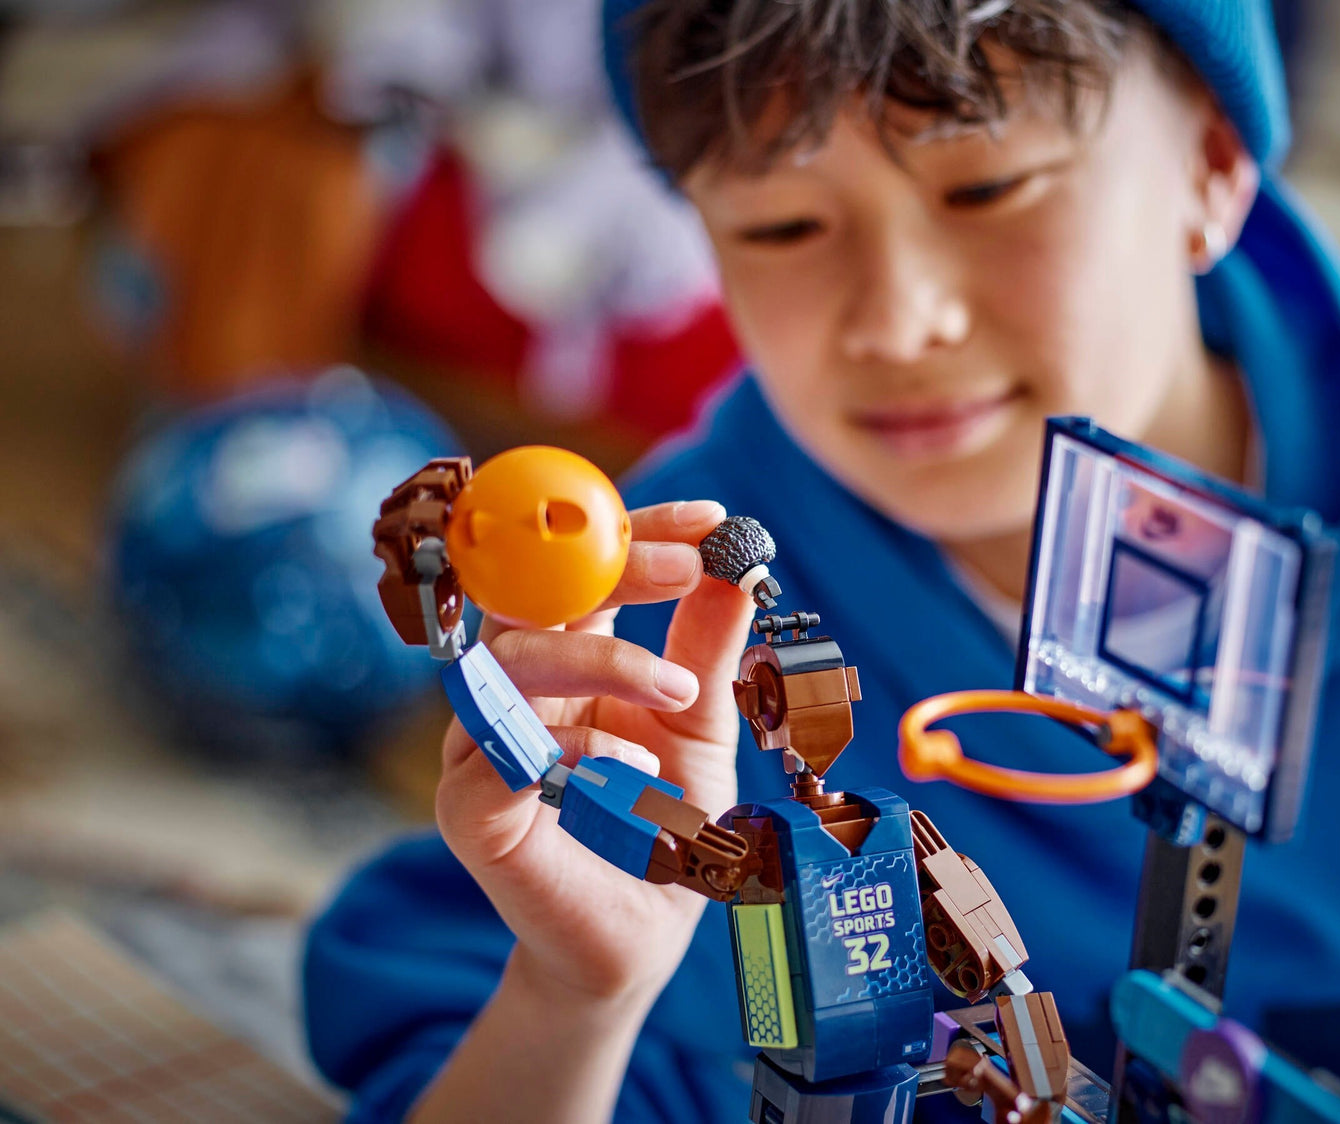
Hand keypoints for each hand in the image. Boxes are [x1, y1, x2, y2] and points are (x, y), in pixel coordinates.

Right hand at [434, 499, 755, 1012]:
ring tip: (678, 689)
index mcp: (561, 666)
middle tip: (691, 563)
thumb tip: (735, 564)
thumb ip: (705, 651)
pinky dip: (574, 741)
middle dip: (612, 568)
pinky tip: (634, 765)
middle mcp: (510, 693)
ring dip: (603, 656)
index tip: (709, 518)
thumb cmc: (661, 833)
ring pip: (511, 659)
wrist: (635, 944)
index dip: (633, 536)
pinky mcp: (469, 809)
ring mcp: (481, 748)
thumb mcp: (699, 730)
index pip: (578, 576)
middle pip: (532, 596)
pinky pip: (501, 749)